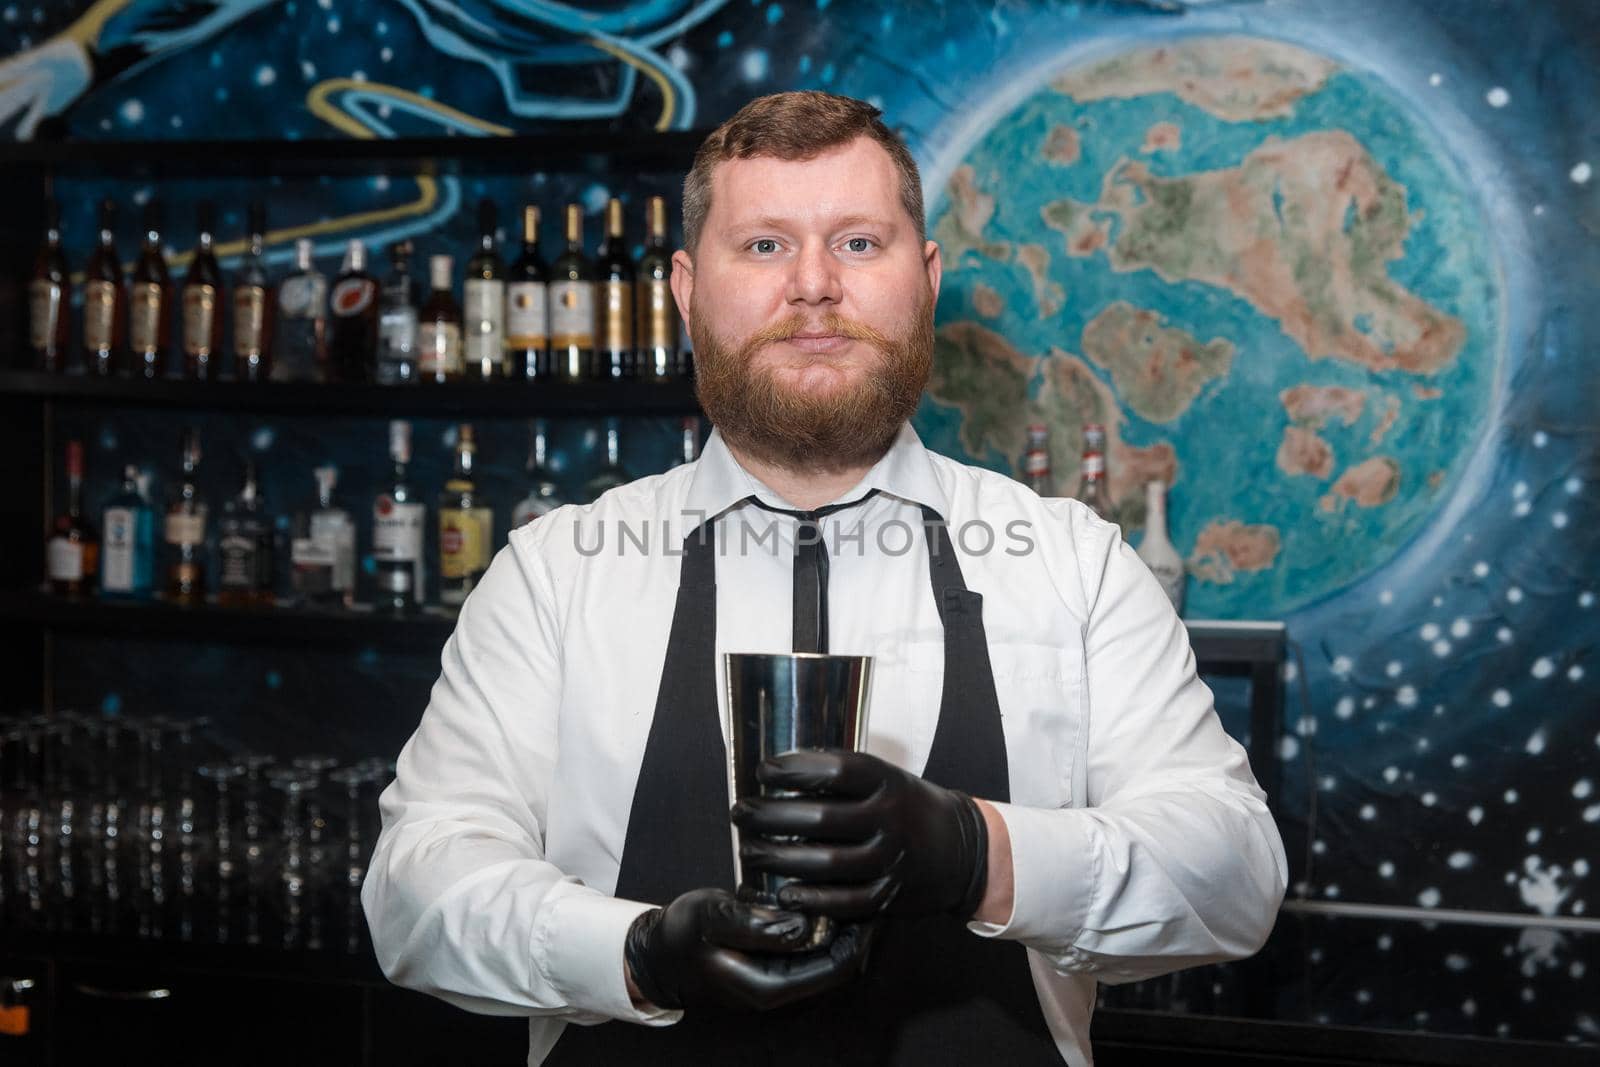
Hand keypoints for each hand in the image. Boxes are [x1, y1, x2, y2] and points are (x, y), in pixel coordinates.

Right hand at [624, 888, 873, 1011]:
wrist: (660, 955)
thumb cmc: (684, 935)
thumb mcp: (713, 919)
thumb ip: (758, 925)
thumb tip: (805, 925)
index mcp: (771, 988)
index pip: (840, 966)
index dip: (861, 931)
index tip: (868, 892)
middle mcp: (783, 994)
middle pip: (844, 965)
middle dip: (860, 926)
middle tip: (868, 882)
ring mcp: (783, 984)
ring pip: (834, 958)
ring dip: (846, 926)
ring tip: (851, 886)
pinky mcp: (780, 970)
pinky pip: (818, 953)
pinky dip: (829, 927)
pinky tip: (826, 898)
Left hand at [731, 751, 987, 920]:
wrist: (960, 849)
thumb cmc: (906, 806)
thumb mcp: (886, 778)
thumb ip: (843, 777)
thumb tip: (780, 769)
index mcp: (887, 782)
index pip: (834, 771)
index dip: (793, 769)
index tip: (764, 771)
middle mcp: (891, 819)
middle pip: (820, 818)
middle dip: (771, 817)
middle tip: (742, 813)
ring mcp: (891, 860)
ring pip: (826, 862)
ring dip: (779, 858)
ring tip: (749, 851)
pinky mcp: (889, 895)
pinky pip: (845, 901)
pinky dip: (810, 898)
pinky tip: (782, 892)